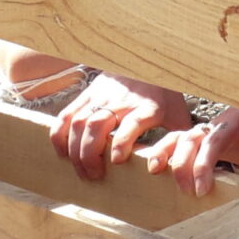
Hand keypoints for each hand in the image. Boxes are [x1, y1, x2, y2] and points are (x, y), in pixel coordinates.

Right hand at [51, 74, 189, 180]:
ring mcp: (102, 97)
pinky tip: (64, 152)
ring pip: (80, 122)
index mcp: (147, 107)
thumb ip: (178, 139)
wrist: (147, 63)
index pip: (132, 124)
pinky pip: (67, 114)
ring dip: (76, 149)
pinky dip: (60, 135)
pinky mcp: (88, 94)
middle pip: (98, 125)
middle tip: (94, 175)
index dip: (122, 142)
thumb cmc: (163, 96)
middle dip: (91, 153)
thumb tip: (169, 165)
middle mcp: (122, 101)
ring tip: (81, 170)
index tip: (116, 160)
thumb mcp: (177, 114)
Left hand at [145, 106, 238, 195]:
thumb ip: (230, 177)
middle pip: (188, 140)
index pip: (178, 139)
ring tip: (202, 189)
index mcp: (208, 134)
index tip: (152, 169)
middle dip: (179, 164)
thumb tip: (227, 212)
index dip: (163, 151)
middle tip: (183, 190)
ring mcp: (236, 121)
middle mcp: (217, 127)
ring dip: (203, 164)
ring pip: (212, 141)